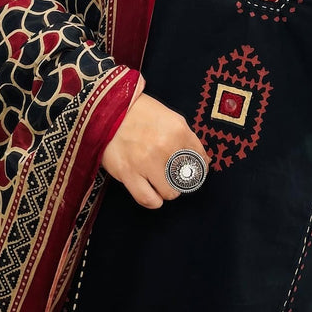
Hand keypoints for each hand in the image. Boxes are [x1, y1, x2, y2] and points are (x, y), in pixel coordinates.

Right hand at [100, 93, 210, 208]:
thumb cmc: (139, 112)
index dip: (198, 168)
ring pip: (169, 193)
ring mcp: (147, 162)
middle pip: (186, 179)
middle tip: (174, 176)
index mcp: (179, 131)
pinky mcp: (128, 173)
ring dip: (167, 191)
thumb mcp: (170, 117)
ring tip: (161, 184)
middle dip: (182, 180)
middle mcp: (165, 147)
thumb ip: (188, 138)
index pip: (200, 159)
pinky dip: (153, 201)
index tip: (193, 170)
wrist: (107, 110)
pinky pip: (148, 199)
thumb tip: (204, 159)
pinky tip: (153, 194)